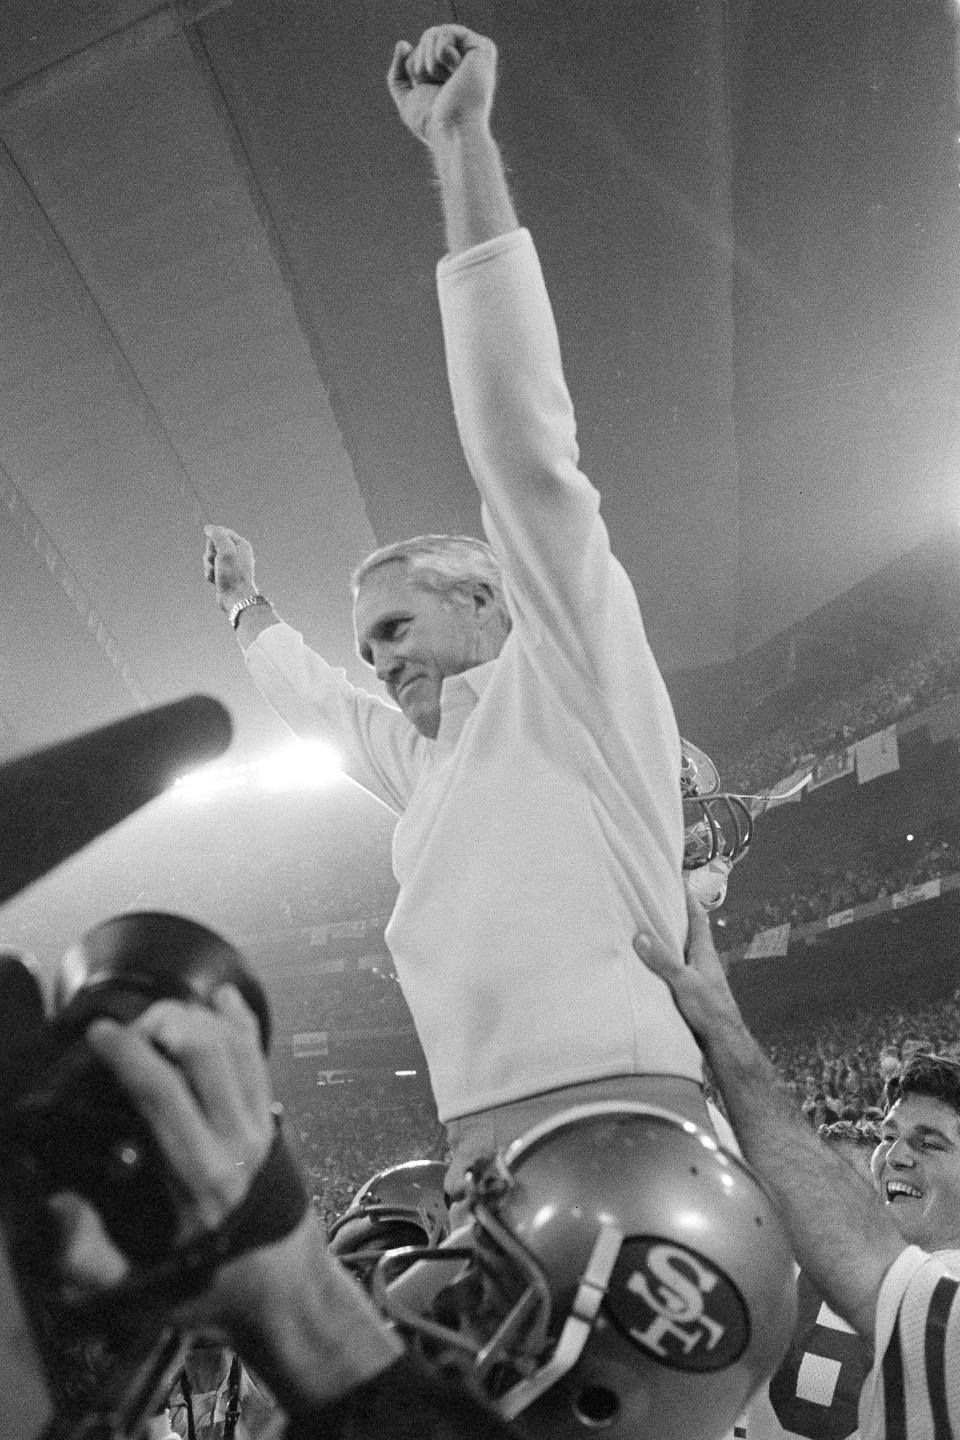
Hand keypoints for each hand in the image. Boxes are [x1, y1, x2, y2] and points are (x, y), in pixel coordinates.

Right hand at [51, 986, 274, 1298]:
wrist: (286, 1294)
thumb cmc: (208, 1291)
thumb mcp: (137, 1294)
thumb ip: (87, 1258)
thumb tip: (57, 1203)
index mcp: (198, 1179)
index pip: (163, 1093)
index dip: (128, 1053)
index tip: (98, 1034)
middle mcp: (235, 1142)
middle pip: (206, 1051)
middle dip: (162, 1022)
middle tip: (127, 1026)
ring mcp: (261, 1126)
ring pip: (235, 1045)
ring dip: (197, 1017)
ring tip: (158, 1014)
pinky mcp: (273, 1121)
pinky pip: (260, 1057)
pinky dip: (241, 1021)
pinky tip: (221, 998)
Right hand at [203, 526, 256, 612]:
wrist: (235, 598)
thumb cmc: (233, 574)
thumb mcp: (226, 550)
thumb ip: (217, 535)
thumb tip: (208, 527)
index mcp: (241, 544)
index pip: (222, 531)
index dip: (214, 539)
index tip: (215, 548)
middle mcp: (236, 553)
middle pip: (213, 545)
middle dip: (210, 554)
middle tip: (216, 562)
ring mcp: (229, 564)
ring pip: (209, 558)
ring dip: (208, 566)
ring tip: (216, 574)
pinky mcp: (223, 574)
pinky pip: (210, 569)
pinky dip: (210, 575)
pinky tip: (215, 581)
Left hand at [387, 25, 496, 145]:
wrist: (452, 131)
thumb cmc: (432, 123)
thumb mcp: (406, 98)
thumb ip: (398, 72)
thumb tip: (403, 43)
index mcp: (448, 73)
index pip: (417, 52)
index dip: (414, 70)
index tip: (429, 92)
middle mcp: (462, 63)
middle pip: (425, 41)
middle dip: (420, 64)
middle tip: (438, 87)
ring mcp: (474, 56)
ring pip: (433, 34)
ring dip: (429, 62)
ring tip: (447, 81)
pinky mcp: (482, 49)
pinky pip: (446, 31)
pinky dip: (440, 52)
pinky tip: (455, 70)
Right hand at [633, 886, 743, 1046]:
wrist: (723, 1043)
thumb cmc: (710, 1011)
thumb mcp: (683, 981)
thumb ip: (663, 959)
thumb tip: (641, 935)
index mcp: (704, 952)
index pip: (697, 917)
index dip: (689, 898)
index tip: (678, 880)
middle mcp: (702, 961)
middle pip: (688, 932)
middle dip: (673, 917)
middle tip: (654, 902)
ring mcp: (698, 978)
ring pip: (681, 953)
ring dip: (667, 942)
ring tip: (645, 931)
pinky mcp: (691, 994)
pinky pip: (675, 971)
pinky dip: (664, 964)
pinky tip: (650, 968)